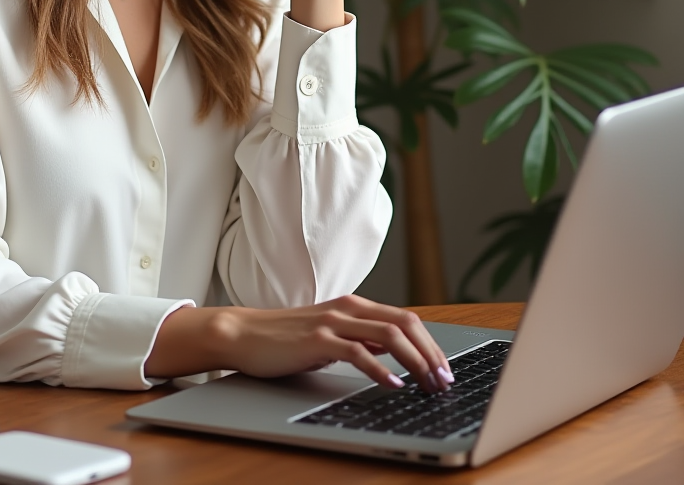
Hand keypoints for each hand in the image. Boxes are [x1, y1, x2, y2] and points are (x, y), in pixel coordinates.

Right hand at [145, 296, 454, 392]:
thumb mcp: (331, 335)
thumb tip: (397, 354)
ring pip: (389, 335)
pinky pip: (358, 352)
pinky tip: (393, 385)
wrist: (245, 333)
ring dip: (416, 362)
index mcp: (354, 306)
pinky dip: (380, 370)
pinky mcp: (318, 340)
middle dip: (431, 353)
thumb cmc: (286, 338)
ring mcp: (333, 322)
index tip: (444, 370)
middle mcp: (348, 309)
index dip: (431, 345)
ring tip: (428, 385)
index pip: (406, 319)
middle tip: (445, 381)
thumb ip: (362, 338)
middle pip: (406, 324)